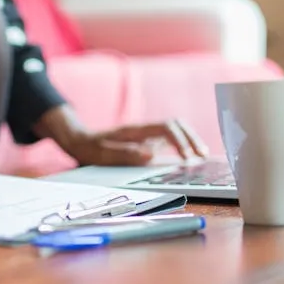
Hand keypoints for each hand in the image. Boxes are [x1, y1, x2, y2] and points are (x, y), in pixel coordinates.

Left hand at [65, 120, 208, 165]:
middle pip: (176, 125)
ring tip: (203, 155)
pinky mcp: (146, 142)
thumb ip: (125, 154)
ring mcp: (146, 135)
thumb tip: (150, 155)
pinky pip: (169, 140)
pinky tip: (190, 157)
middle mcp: (144, 130)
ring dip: (190, 140)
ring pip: (176, 130)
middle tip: (203, 155)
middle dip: (192, 139)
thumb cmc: (90, 148)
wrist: (79, 140)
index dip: (179, 141)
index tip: (187, 157)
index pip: (166, 128)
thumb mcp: (102, 154)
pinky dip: (182, 146)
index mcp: (135, 131)